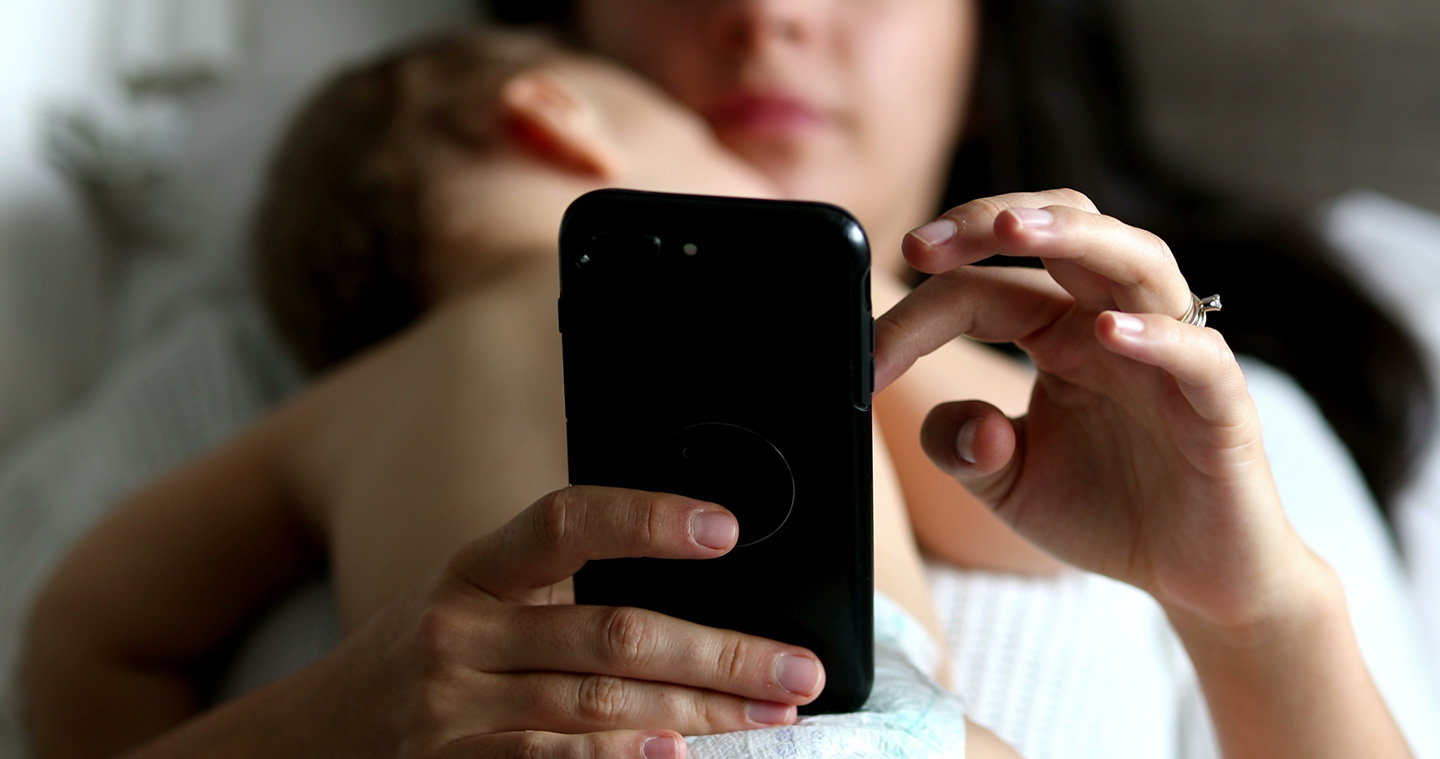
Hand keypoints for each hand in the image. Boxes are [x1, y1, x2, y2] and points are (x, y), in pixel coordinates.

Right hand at [290, 487, 824, 757]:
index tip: (725, 529)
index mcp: (476, 566)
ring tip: (769, 714)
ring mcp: (456, 709)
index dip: (645, 521)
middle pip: (610, 634)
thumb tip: (689, 574)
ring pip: (599, 707)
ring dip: (698, 715)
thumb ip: (559, 579)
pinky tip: (676, 757)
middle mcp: (461, 630)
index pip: (563, 523)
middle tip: (797, 667)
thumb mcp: (477, 590)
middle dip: (719, 654)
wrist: (315, 733)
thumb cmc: (428, 647)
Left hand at [875, 189, 1316, 628]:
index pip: (982, 290)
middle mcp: (1111, 324)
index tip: (868, 358)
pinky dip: (1154, 337)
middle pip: (1063, 230)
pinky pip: (1196, 355)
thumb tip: (958, 422)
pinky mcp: (1221, 405)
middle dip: (990, 220)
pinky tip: (1105, 333)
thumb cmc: (1106, 508)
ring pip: (1135, 261)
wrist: (1193, 574)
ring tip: (1011, 231)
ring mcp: (1169, 356)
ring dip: (1072, 236)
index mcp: (1057, 330)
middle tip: (923, 243)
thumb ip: (957, 446)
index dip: (918, 315)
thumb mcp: (1004, 481)